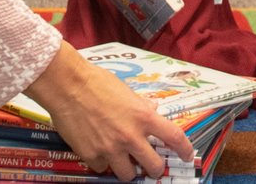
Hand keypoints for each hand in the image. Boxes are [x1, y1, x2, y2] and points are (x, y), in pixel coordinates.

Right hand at [26, 43, 195, 180]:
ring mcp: (111, 149)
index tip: (188, 156)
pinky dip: (102, 162)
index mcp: (143, 117)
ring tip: (122, 160)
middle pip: (154, 167)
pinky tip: (97, 150)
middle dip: (155, 169)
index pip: (174, 138)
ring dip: (127, 169)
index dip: (185, 150)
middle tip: (150, 166)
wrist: (67, 85)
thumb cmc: (97, 82)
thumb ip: (141, 105)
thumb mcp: (126, 91)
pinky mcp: (91, 155)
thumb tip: (152, 110)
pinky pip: (102, 168)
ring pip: (128, 175)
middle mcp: (130, 136)